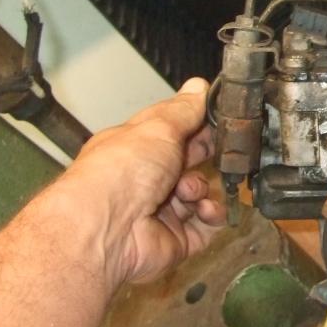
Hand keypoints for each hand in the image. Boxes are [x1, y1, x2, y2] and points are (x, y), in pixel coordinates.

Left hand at [59, 77, 225, 287]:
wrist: (108, 229)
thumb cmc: (121, 172)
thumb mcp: (158, 127)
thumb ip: (184, 110)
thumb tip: (199, 86)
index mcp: (137, 148)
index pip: (173, 133)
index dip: (197, 126)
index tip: (218, 121)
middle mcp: (147, 179)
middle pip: (189, 163)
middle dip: (206, 157)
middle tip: (218, 152)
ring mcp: (161, 210)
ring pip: (200, 194)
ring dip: (202, 188)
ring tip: (188, 191)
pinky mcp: (176, 239)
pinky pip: (206, 225)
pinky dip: (211, 215)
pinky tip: (203, 209)